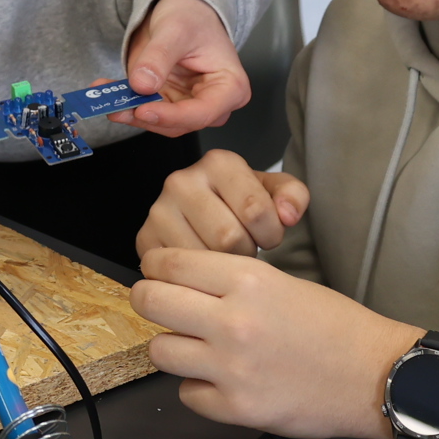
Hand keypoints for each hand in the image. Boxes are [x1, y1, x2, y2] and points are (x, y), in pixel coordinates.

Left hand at [115, 0, 248, 137]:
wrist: (182, 10)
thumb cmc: (193, 17)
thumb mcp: (176, 29)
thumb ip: (159, 56)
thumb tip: (142, 84)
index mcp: (230, 87)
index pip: (202, 112)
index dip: (172, 116)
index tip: (144, 110)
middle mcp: (212, 103)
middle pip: (179, 123)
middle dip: (145, 115)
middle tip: (116, 105)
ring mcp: (187, 105)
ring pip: (158, 121)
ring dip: (129, 111)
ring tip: (105, 95)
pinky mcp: (166, 103)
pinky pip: (144, 110)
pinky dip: (123, 102)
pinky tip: (105, 90)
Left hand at [132, 248, 421, 438]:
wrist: (373, 375)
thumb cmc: (336, 326)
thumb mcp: (283, 283)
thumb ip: (230, 282)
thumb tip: (184, 282)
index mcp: (248, 280)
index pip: (170, 263)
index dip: (155, 265)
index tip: (154, 270)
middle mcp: (233, 321)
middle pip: (152, 302)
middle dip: (148, 300)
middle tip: (157, 303)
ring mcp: (231, 368)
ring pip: (160, 351)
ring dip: (173, 347)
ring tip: (194, 346)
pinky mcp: (237, 409)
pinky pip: (187, 395)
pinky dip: (198, 388)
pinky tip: (220, 379)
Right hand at [136, 148, 309, 257]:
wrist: (208, 216)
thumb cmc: (244, 204)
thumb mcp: (276, 194)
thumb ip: (294, 197)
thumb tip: (288, 215)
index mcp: (219, 162)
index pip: (256, 210)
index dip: (271, 234)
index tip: (267, 235)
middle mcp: (182, 180)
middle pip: (228, 239)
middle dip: (245, 252)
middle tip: (245, 247)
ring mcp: (158, 209)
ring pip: (203, 259)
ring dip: (222, 267)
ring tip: (224, 254)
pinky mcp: (145, 238)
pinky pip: (179, 273)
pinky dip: (197, 276)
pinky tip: (204, 261)